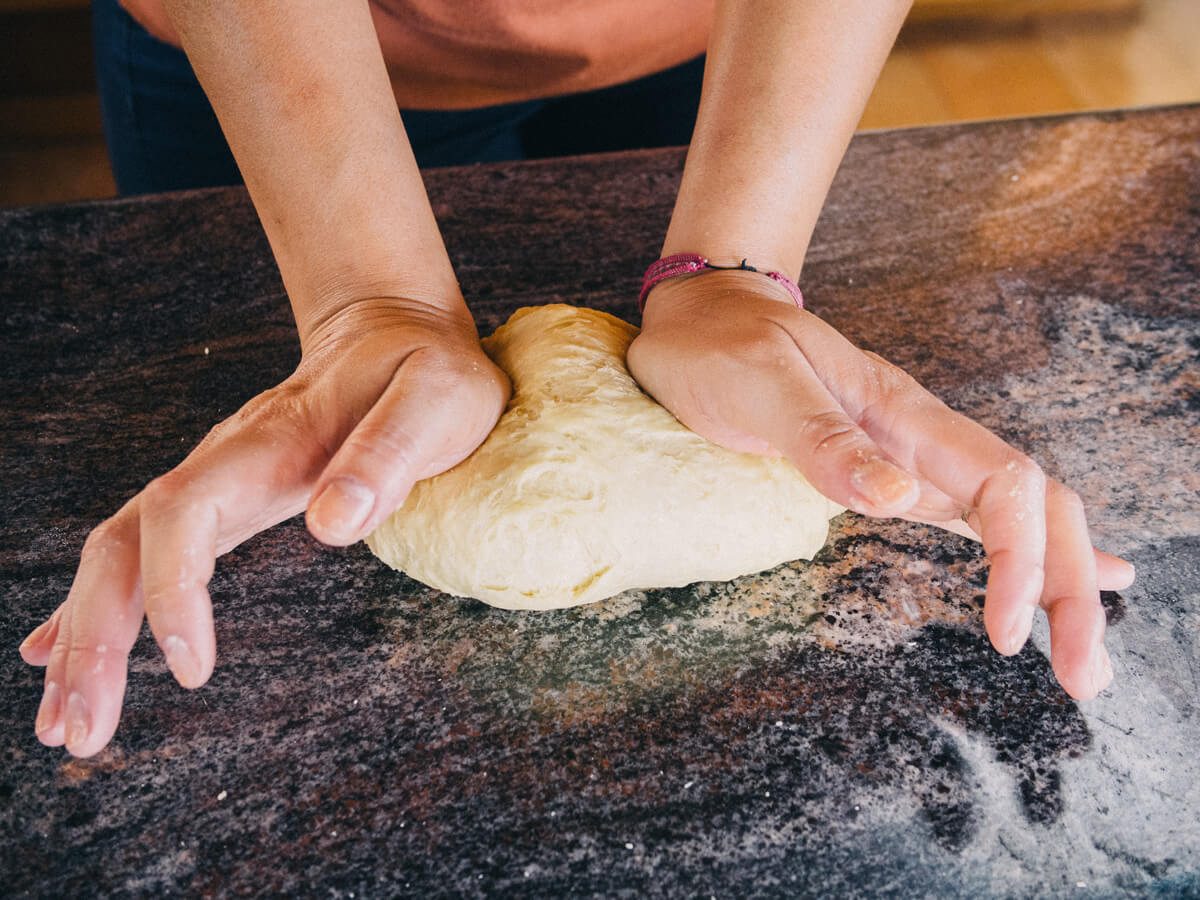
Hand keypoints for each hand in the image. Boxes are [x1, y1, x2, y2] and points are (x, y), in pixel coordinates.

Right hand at [20, 298, 509, 756]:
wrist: (392, 329)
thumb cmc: (424, 368)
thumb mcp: (438, 396)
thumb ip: (387, 453)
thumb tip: (332, 524)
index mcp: (270, 443)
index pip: (186, 514)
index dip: (172, 590)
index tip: (188, 669)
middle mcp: (222, 462)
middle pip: (125, 546)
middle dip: (94, 639)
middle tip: (79, 732)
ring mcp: (213, 479)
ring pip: (118, 555)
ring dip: (85, 639)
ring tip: (63, 726)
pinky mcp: (220, 496)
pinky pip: (139, 551)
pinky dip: (96, 607)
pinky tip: (61, 655)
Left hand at [628, 271, 1134, 699]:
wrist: (707, 313)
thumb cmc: (724, 345)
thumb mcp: (761, 382)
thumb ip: (825, 438)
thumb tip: (897, 498)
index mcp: (904, 413)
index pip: (1001, 484)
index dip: (1020, 558)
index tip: (1006, 633)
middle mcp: (923, 438)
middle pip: (1034, 508)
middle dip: (1068, 591)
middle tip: (1085, 678)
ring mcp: (912, 457)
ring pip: (1015, 518)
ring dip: (1059, 586)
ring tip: (1087, 662)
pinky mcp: (890, 474)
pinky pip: (973, 516)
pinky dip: (1025, 555)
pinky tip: (1064, 583)